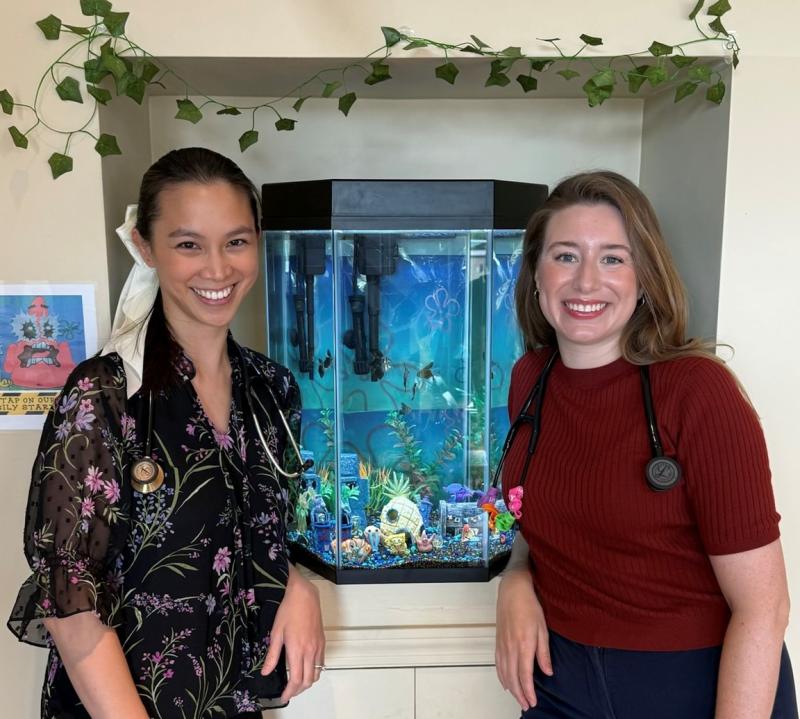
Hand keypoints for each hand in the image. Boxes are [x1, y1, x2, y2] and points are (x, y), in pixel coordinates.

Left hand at [261, 565, 324, 702]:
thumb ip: (272, 655)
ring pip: (317, 673)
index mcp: (297, 649)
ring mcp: (318, 646)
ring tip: (297, 682)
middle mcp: (311, 650)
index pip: (296, 679)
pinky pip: (322, 662)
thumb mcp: (276, 632)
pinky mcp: (322, 641)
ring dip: (308, 682)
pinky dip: (315, 671)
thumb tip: (266, 671)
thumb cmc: (288, 610)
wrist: (304, 595)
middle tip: (289, 692)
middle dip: (299, 690)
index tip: (284, 697)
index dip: (290, 692)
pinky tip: (306, 667)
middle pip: (309, 680)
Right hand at [495, 568, 552, 710]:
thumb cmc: (529, 606)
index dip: (528, 691)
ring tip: (518, 698)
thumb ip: (544, 653)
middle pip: (513, 678)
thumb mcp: (543, 628)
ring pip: (504, 673)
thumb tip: (547, 671)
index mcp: (524, 645)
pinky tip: (506, 682)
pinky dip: (501, 676)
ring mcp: (502, 645)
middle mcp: (511, 648)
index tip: (533, 702)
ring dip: (511, 688)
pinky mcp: (498, 641)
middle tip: (527, 705)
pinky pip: (498, 663)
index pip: (525, 675)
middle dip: (520, 694)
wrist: (513, 590)